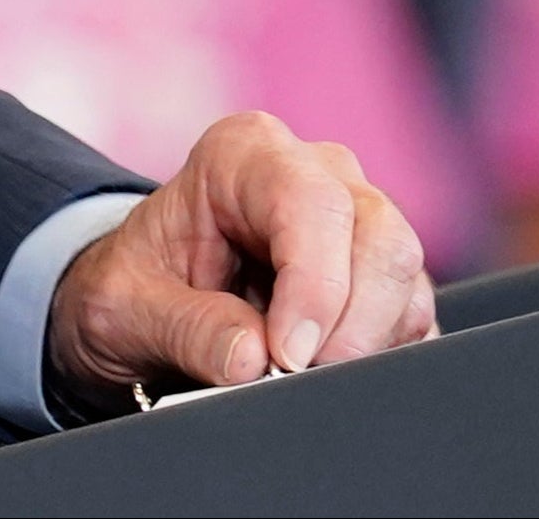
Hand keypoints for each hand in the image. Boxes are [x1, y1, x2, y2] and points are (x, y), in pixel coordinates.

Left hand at [43, 114, 433, 420]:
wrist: (143, 301)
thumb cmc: (134, 286)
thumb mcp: (126, 308)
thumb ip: (187, 327)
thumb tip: (252, 359)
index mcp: (245, 156)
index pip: (312, 203)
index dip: (314, 284)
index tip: (287, 356)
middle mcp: (316, 172)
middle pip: (380, 235)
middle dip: (352, 323)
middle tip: (298, 382)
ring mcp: (356, 217)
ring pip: (405, 274)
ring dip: (367, 342)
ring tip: (301, 382)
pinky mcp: (379, 271)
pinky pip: (412, 310)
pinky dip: (383, 352)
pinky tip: (330, 376)